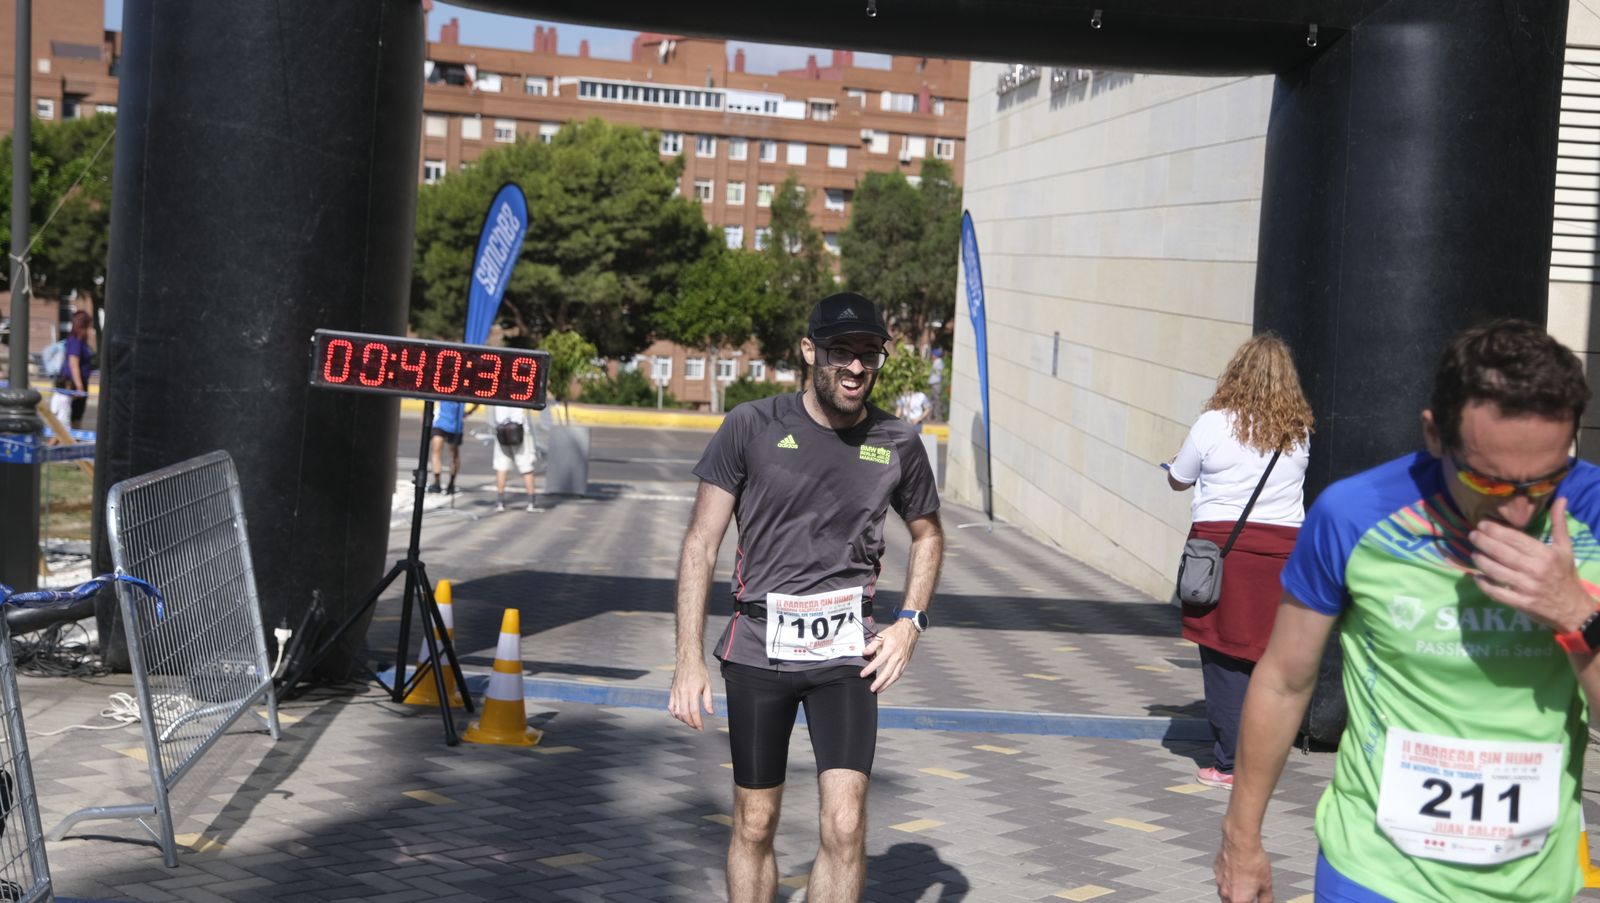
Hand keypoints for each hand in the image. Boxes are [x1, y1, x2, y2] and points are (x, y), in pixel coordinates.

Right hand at [667, 660, 714, 730]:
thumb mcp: (707, 684)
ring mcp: (676, 692)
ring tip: (690, 722)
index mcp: (693, 691)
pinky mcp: (672, 691)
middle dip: (690, 723)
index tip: (701, 728)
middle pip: (684, 714)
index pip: (694, 712)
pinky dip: (674, 713)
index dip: (697, 722)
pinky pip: (670, 706)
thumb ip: (708, 700)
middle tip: (696, 727)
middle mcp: (682, 693)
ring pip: (676, 712)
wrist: (688, 659)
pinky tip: (680, 716)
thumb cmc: (699, 670)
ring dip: (683, 720)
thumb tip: (710, 713)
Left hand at [860, 619, 918, 692]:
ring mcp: (902, 660)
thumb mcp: (881, 635)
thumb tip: (864, 653)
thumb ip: (872, 645)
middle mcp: (897, 656)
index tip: (863, 674)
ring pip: (895, 676)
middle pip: (888, 672)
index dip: (870, 669)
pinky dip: (893, 680)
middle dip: (880, 682)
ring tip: (879, 690)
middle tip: (872, 688)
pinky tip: (887, 684)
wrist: (909, 630)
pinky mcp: (905, 662)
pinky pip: (899, 674)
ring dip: (886, 684)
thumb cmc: (895, 632)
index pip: (878, 661)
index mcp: (890, 648)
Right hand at [1213, 832, 1272, 902]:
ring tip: (1243, 883)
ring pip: (1224, 891)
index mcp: (1238, 900)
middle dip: (1238, 901)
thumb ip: (1266, 899)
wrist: (1240, 842)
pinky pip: (1221, 878)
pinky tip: (1237, 871)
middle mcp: (1225, 892)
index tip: (1253, 900)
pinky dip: (1228, 878)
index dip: (1250, 902)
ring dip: (1232, 891)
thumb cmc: (1253, 861)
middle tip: (1248, 896)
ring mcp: (1219, 880)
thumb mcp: (1267, 884)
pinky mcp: (1216, 868)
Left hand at [1471, 498, 1594, 632]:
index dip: (1495, 530)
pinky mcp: (1521, 603)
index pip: (1514, 539)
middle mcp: (1535, 570)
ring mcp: (1526, 587)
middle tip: (1472, 535)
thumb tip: (1561, 499)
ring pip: (1495, 571)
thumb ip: (1559, 524)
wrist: (1573, 609)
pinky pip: (1496, 592)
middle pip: (1501, 553)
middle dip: (1483, 542)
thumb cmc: (1566, 575)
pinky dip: (1483, 584)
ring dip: (1481, 561)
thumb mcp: (1565, 549)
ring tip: (1473, 553)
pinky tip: (1476, 577)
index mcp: (1545, 555)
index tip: (1482, 524)